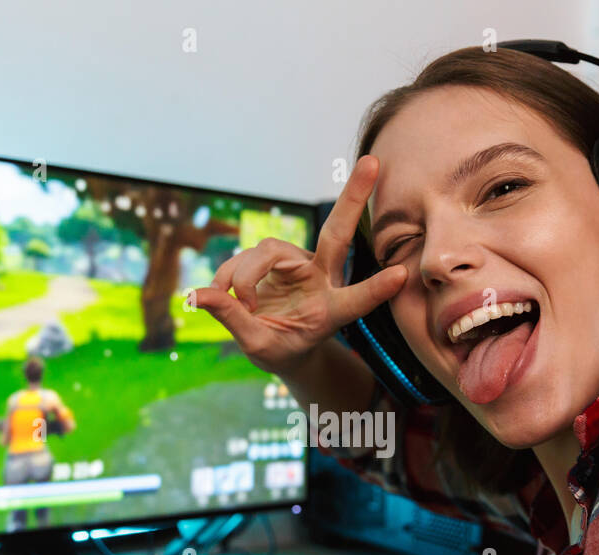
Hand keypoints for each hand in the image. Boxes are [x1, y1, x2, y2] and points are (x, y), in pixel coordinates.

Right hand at [190, 155, 407, 375]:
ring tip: (237, 305)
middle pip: (337, 234)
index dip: (375, 289)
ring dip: (243, 277)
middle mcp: (321, 280)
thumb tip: (198, 294)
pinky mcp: (277, 257)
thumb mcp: (257, 345)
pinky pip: (247, 255)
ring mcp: (300, 265)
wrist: (280, 344)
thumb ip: (232, 318)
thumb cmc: (279, 349)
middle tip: (372, 163)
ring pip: (267, 251)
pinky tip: (222, 294)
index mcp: (330, 312)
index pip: (355, 301)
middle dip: (353, 198)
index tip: (401, 276)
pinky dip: (230, 276)